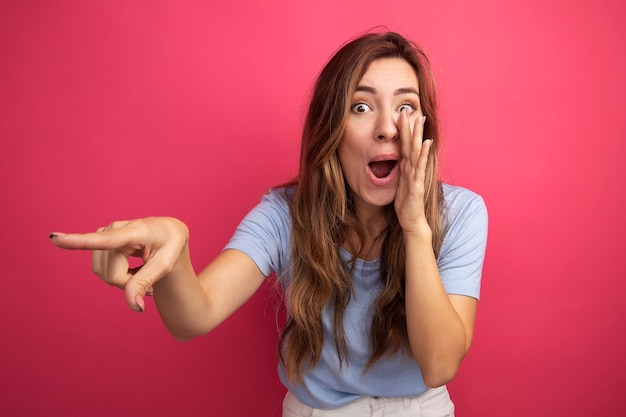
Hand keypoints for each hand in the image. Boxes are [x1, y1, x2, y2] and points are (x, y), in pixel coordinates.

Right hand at [50, 217, 188, 311]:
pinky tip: (132, 268)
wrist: (169, 233)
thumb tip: (135, 307)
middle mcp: (116, 228)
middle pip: (110, 273)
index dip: (78, 241)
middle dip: (127, 283)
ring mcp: (106, 233)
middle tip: (149, 281)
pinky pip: (100, 269)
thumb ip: (145, 284)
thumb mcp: (165, 265)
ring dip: (122, 280)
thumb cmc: (170, 246)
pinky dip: (116, 275)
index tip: (55, 238)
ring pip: (102, 273)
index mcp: (136, 231)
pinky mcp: (101, 239)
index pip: (105, 240)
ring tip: (142, 271)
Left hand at [394, 110, 432, 234]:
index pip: (404, 145)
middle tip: (408, 109)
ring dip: (417, 135)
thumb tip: (391, 161)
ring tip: (419, 120)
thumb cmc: (405, 204)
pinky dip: (423, 154)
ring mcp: (416, 175)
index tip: (401, 114)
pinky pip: (420, 166)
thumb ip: (397, 172)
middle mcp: (412, 168)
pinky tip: (426, 142)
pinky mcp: (417, 184)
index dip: (403, 130)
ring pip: (416, 152)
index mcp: (406, 167)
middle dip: (410, 127)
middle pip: (411, 144)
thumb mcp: (398, 183)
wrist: (412, 221)